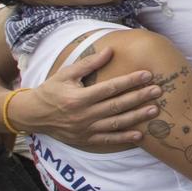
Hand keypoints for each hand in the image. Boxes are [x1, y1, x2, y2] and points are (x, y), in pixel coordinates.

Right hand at [23, 45, 162, 148]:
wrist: (33, 115)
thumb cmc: (51, 91)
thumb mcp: (66, 74)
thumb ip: (89, 63)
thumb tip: (110, 50)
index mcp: (79, 97)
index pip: (110, 88)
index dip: (130, 81)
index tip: (147, 74)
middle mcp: (84, 115)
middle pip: (117, 105)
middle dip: (139, 97)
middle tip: (158, 91)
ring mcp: (85, 129)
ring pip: (116, 123)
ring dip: (136, 117)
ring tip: (154, 110)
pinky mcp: (86, 139)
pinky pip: (108, 140)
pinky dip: (124, 138)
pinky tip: (140, 135)